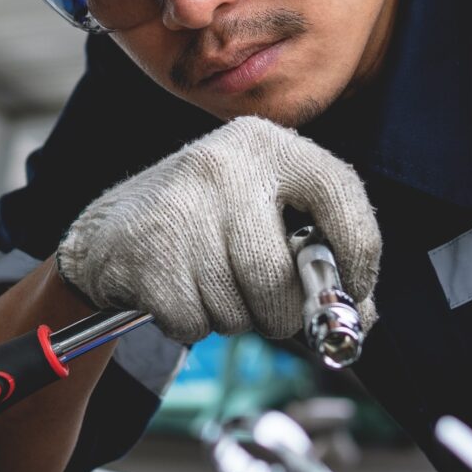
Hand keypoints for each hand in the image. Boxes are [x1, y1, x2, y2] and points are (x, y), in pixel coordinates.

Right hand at [54, 117, 380, 343]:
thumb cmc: (208, 229)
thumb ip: (320, 260)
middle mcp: (224, 165)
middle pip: (278, 276)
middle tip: (269, 311)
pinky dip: (193, 326)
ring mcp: (180, 207)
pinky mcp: (147, 252)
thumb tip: (359, 321)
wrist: (111, 231)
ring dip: (232, 319)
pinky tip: (179, 293)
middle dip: (281, 314)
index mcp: (267, 145)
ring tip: (211, 287)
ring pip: (237, 308)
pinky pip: (194, 323)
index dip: (359, 256)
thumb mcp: (266, 216)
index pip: (340, 193)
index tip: (353, 291)